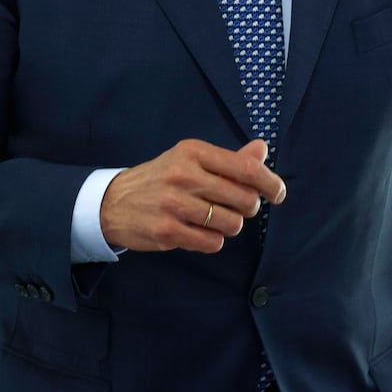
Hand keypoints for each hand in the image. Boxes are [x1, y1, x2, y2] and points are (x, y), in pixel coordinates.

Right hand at [99, 138, 285, 252]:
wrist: (113, 202)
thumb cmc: (160, 179)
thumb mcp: (190, 161)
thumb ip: (229, 159)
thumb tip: (262, 149)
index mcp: (192, 152)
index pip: (245, 169)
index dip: (270, 183)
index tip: (278, 194)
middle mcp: (183, 175)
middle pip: (244, 199)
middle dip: (247, 208)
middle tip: (233, 207)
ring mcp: (173, 204)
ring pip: (231, 224)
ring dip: (229, 226)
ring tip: (212, 220)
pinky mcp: (167, 230)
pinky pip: (213, 243)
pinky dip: (212, 241)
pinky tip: (198, 232)